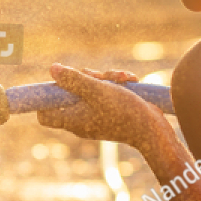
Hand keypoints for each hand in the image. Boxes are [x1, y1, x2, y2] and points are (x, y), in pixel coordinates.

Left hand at [35, 64, 170, 151]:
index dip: (47, 98)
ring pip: (91, 89)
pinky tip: (130, 80)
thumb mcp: (98, 90)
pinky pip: (106, 93)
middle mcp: (81, 119)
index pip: (45, 116)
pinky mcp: (111, 111)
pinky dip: (116, 85)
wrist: (154, 130)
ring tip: (124, 78)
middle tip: (101, 76)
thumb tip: (53, 69)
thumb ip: (74, 80)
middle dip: (87, 78)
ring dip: (107, 78)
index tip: (58, 83)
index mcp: (72, 119)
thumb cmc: (125, 112)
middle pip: (71, 93)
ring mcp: (96, 115)